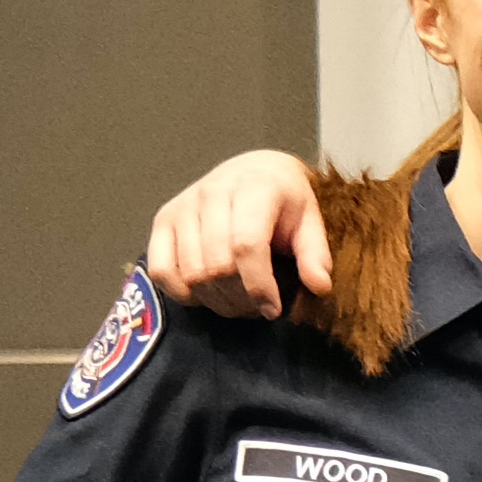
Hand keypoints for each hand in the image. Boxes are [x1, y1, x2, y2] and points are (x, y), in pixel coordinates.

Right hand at [145, 152, 327, 315]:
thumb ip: (314, 253)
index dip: (259, 286)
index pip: (246, 245)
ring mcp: (183, 206)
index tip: (273, 310)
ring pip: (192, 273)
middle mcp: (212, 192)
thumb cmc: (283, 200)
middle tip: (258, 308)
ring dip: (217, 301)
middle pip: (217, 266)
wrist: (253, 171)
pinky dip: (183, 293)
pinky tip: (207, 294)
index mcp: (254, 187)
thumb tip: (319, 286)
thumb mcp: (309, 220)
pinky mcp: (163, 221)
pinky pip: (161, 271)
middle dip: (240, 299)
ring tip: (239, 302)